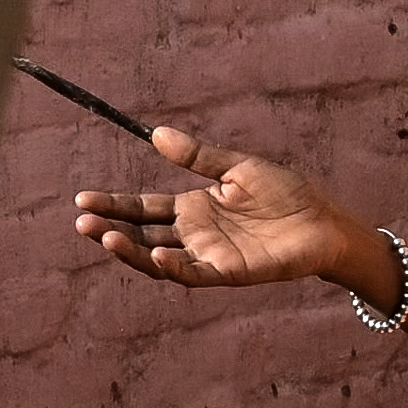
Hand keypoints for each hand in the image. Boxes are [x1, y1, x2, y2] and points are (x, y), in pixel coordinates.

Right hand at [73, 129, 381, 297]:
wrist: (325, 221)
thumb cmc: (286, 194)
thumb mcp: (237, 167)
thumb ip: (197, 156)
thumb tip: (156, 134)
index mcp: (193, 208)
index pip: (143, 208)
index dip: (113, 204)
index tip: (82, 199)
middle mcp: (194, 234)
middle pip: (142, 234)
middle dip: (110, 228)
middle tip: (82, 222)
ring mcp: (209, 255)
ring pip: (159, 258)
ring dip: (132, 251)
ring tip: (105, 237)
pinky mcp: (229, 273)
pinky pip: (195, 273)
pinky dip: (174, 267)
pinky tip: (157, 255)